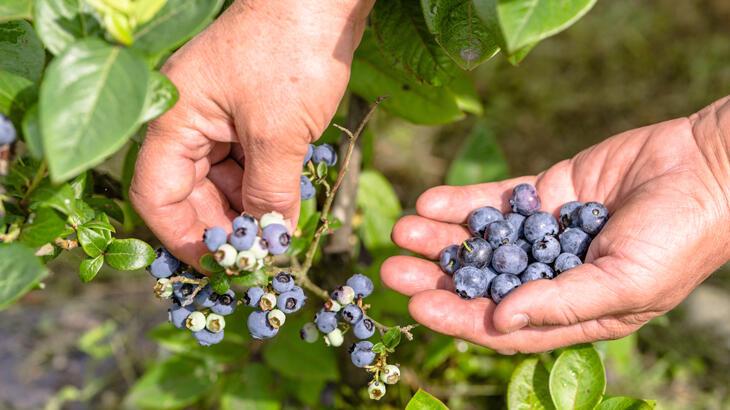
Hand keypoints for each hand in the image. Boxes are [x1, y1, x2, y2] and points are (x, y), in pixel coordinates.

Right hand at [130, 0, 372, 265]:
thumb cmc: (292, 53)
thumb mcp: (278, 133)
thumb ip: (268, 193)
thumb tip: (266, 243)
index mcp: (175, 122)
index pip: (157, 196)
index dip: (182, 239)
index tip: (218, 268)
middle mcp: (189, 121)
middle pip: (189, 193)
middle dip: (221, 228)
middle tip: (256, 260)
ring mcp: (219, 117)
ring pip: (220, 181)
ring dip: (245, 211)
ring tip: (274, 238)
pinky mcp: (249, 114)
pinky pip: (245, 163)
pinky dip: (262, 187)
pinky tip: (283, 207)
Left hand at [382, 98, 729, 353]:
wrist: (707, 169)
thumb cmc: (678, 240)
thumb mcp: (625, 285)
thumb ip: (561, 305)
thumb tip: (497, 323)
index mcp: (570, 312)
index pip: (502, 325)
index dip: (458, 317)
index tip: (418, 306)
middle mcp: (551, 276)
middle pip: (481, 283)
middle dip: (437, 277)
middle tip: (393, 269)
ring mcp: (545, 233)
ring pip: (482, 240)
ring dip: (441, 238)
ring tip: (401, 231)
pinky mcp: (545, 194)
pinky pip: (497, 200)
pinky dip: (464, 201)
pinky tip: (430, 201)